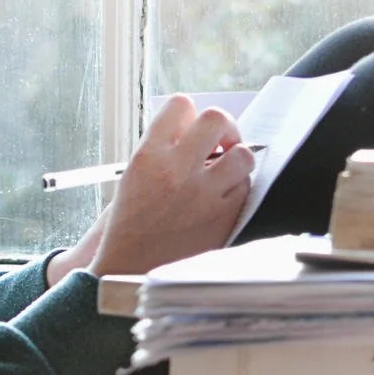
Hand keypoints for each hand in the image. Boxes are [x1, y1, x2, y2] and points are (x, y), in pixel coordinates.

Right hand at [86, 96, 253, 277]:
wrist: (128, 269)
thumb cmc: (131, 223)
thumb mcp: (132, 176)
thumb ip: (162, 148)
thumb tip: (196, 129)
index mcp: (147, 156)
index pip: (180, 105)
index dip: (190, 114)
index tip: (191, 128)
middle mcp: (175, 170)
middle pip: (216, 119)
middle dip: (223, 128)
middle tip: (221, 142)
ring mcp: (201, 194)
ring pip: (243, 153)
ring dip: (237, 159)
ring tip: (225, 172)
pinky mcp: (221, 219)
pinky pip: (245, 188)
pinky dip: (237, 188)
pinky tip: (222, 198)